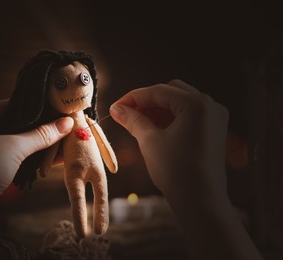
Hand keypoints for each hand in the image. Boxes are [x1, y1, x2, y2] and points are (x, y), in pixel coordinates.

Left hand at [0, 99, 73, 218]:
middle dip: (37, 128)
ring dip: (32, 143)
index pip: (11, 105)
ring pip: (12, 139)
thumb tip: (66, 122)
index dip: (36, 109)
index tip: (56, 112)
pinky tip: (44, 157)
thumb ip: (42, 135)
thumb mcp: (16, 148)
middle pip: (13, 123)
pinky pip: (8, 152)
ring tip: (56, 142)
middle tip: (59, 127)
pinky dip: (24, 154)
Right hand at [109, 80, 228, 200]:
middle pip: (171, 92)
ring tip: (136, 122)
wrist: (200, 201)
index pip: (159, 91)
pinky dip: (170, 118)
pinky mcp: (213, 131)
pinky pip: (188, 116)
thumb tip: (117, 109)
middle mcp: (210, 106)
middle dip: (146, 102)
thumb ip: (133, 119)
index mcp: (197, 104)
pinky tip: (153, 127)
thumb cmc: (176, 171)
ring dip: (157, 110)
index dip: (134, 97)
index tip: (116, 106)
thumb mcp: (150, 141)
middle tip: (125, 113)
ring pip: (179, 104)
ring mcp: (214, 118)